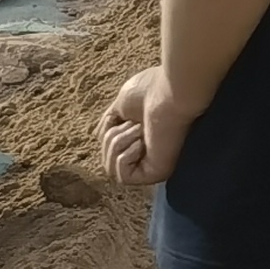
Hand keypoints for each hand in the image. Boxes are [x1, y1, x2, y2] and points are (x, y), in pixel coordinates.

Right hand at [100, 64, 198, 188]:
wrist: (170, 93)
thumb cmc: (151, 92)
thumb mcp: (120, 106)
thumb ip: (109, 123)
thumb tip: (99, 135)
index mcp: (140, 137)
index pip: (109, 148)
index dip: (108, 133)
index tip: (126, 118)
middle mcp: (147, 154)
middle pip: (106, 159)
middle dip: (112, 137)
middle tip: (135, 123)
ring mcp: (151, 165)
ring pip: (110, 169)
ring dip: (117, 144)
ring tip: (139, 130)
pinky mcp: (155, 174)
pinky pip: (123, 177)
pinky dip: (124, 157)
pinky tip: (140, 143)